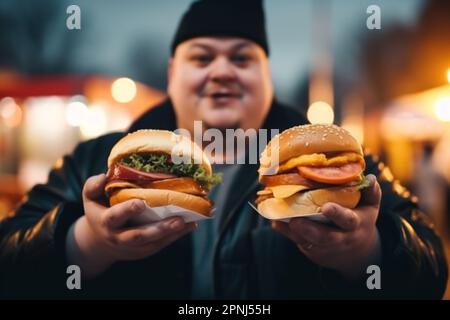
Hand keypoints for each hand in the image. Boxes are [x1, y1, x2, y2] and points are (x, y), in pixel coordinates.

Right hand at [66, 173, 196, 277]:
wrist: (99, 244)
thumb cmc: (98, 212)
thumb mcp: (90, 199)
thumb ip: (93, 186)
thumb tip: (104, 174)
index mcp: (105, 222)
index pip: (115, 217)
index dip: (127, 211)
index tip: (140, 203)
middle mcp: (119, 237)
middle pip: (139, 236)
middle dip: (158, 229)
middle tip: (177, 219)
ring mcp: (133, 247)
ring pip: (154, 243)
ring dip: (172, 233)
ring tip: (189, 221)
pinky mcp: (145, 251)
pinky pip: (161, 244)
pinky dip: (177, 236)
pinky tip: (191, 224)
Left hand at [272, 174, 381, 278]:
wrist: (356, 253)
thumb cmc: (360, 221)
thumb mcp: (370, 208)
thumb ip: (371, 192)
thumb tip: (369, 177)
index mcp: (354, 225)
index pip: (347, 220)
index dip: (337, 214)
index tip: (326, 207)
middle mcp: (340, 238)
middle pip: (324, 236)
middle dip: (309, 229)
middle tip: (295, 220)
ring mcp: (324, 246)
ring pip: (307, 240)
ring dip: (292, 231)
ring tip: (279, 219)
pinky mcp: (311, 250)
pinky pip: (297, 241)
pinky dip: (285, 232)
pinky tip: (275, 221)